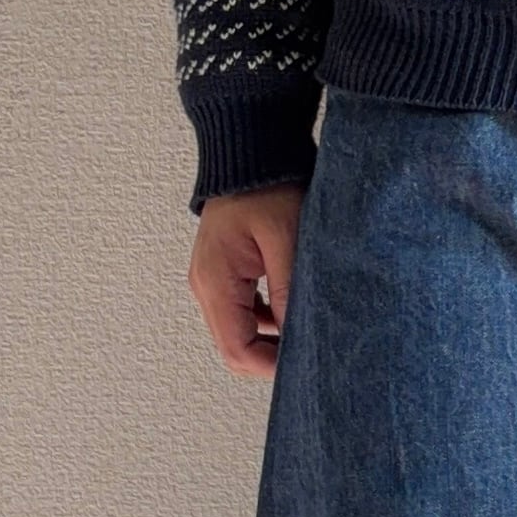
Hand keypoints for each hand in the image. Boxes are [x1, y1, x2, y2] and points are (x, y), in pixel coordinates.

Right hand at [188, 182, 306, 379]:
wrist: (250, 149)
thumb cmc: (267, 185)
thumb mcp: (286, 239)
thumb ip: (289, 291)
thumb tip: (298, 338)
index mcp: (215, 281)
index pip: (237, 351)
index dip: (272, 367)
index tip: (306, 365)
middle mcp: (206, 287)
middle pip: (235, 350)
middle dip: (271, 359)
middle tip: (311, 353)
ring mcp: (212, 282)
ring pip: (240, 335)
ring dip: (271, 341)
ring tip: (306, 331)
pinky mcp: (225, 275)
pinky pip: (244, 314)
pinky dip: (269, 322)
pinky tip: (293, 309)